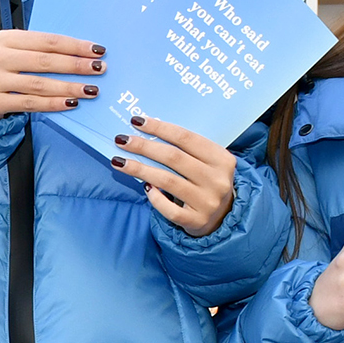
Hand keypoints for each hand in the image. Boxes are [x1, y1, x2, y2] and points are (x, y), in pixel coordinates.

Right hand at [0, 28, 100, 117]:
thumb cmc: (3, 70)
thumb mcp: (16, 53)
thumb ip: (41, 51)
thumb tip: (82, 55)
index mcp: (5, 38)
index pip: (47, 41)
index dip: (74, 46)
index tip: (97, 51)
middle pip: (44, 61)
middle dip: (75, 65)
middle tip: (99, 69)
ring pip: (38, 84)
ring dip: (68, 87)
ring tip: (90, 90)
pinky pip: (30, 103)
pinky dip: (53, 104)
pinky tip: (71, 103)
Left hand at [112, 113, 235, 235]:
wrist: (224, 217)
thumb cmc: (207, 182)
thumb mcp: (207, 162)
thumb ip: (186, 150)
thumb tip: (147, 134)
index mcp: (221, 159)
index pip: (186, 138)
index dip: (160, 128)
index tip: (137, 121)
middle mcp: (217, 180)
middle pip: (173, 158)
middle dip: (144, 147)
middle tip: (122, 140)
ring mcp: (207, 202)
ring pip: (167, 181)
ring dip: (140, 169)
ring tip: (119, 162)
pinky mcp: (196, 221)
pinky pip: (169, 209)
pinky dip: (154, 197)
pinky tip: (144, 188)